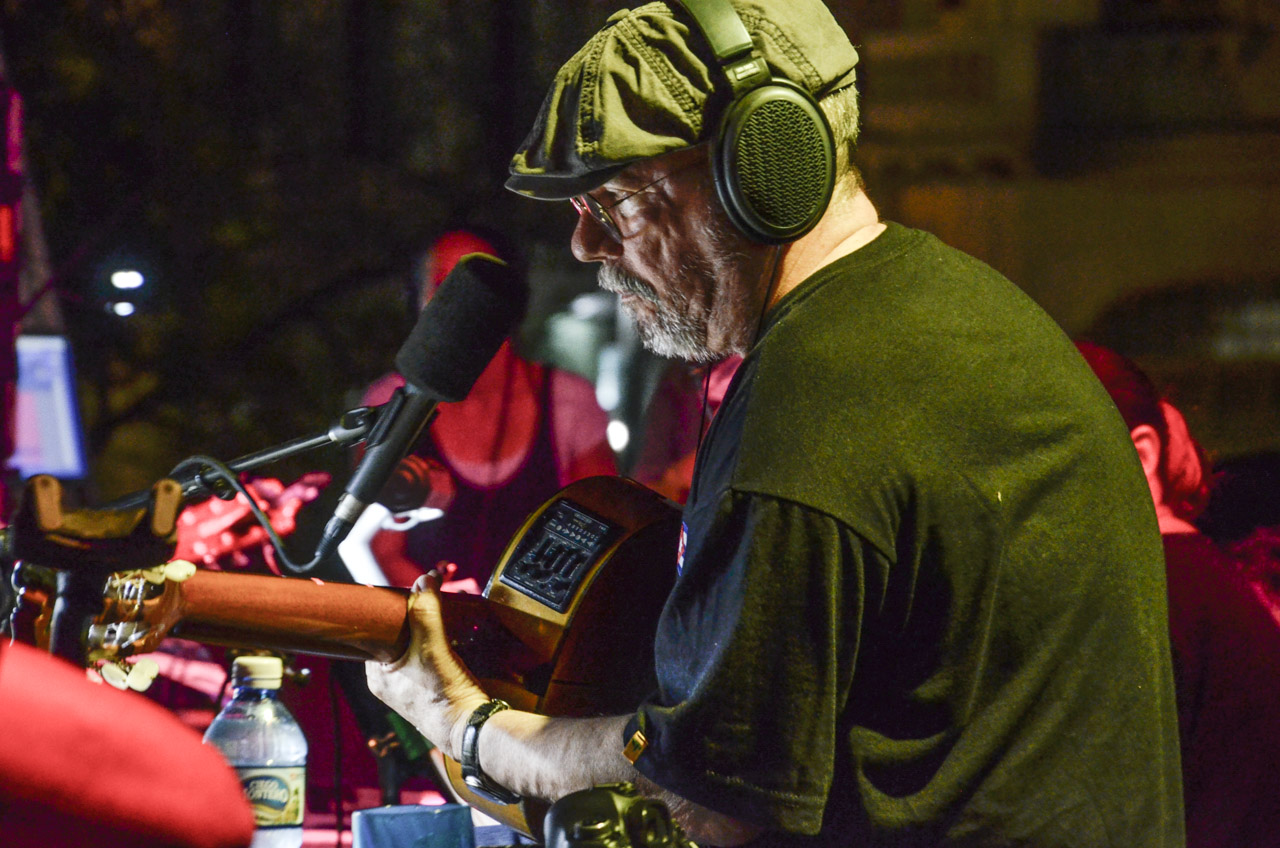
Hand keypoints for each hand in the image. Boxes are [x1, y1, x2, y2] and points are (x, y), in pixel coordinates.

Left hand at [365, 571, 488, 758]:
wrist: (470, 728)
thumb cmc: (443, 696)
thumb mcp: (432, 646)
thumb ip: (426, 611)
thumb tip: (425, 579)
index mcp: (376, 674)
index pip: (376, 632)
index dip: (391, 613)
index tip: (406, 597)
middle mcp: (389, 682)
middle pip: (396, 637)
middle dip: (414, 619)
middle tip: (428, 602)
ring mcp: (409, 686)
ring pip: (413, 647)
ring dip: (427, 630)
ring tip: (440, 615)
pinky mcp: (429, 688)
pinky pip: (427, 659)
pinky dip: (437, 644)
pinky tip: (449, 636)